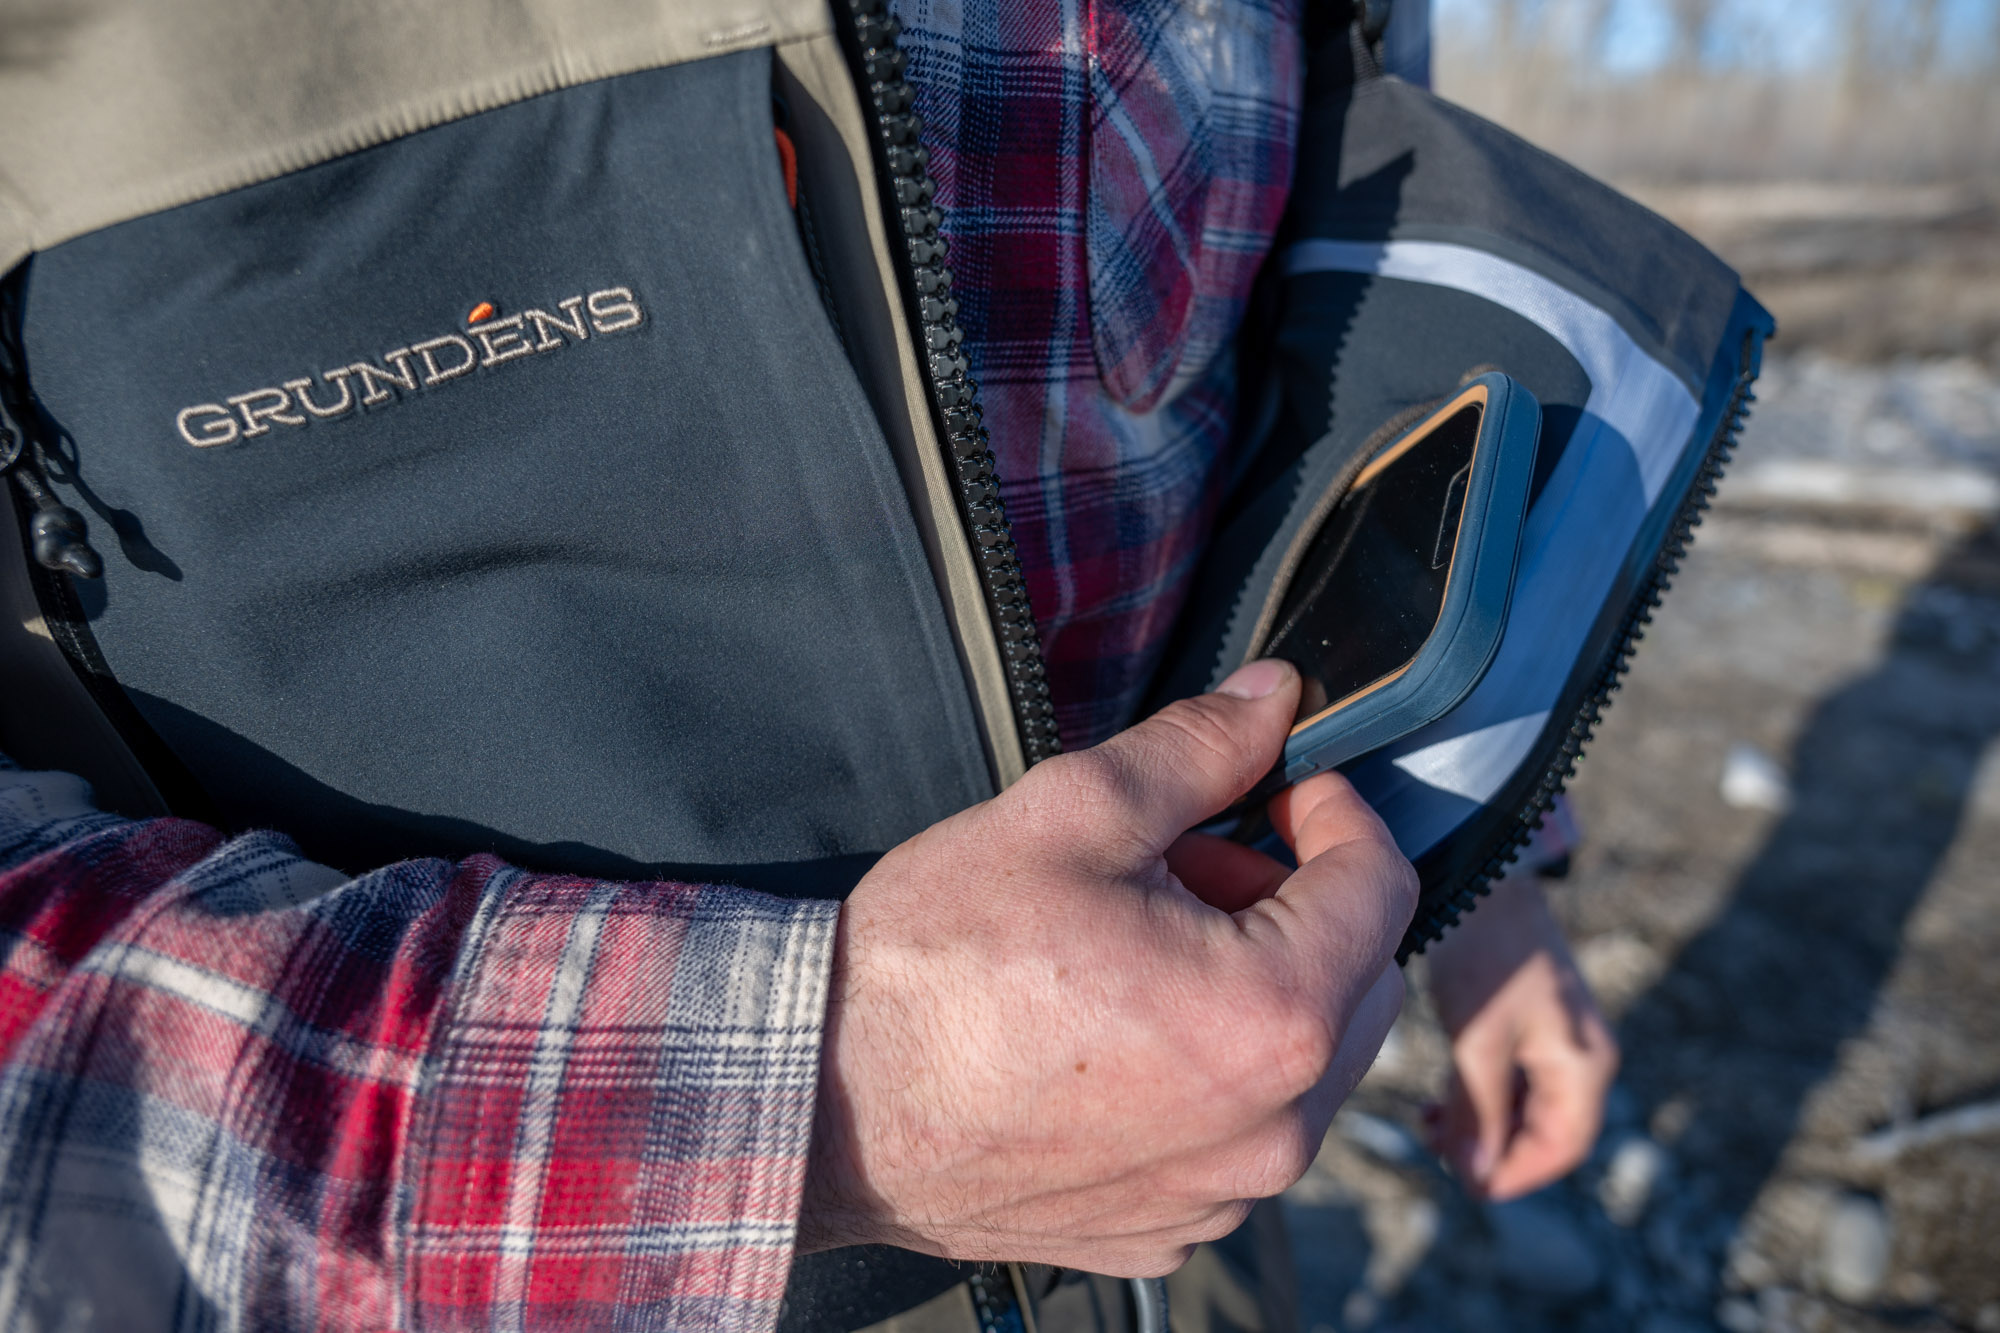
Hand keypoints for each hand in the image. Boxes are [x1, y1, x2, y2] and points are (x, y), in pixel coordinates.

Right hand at [800, 659, 1417, 1275]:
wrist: (821, 1102)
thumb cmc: (934, 965)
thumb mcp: (1071, 815)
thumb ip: (1197, 749)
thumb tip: (1273, 698)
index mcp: (1271, 1018)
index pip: (1381, 886)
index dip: (1335, 810)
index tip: (1279, 785)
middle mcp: (1271, 1130)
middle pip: (1358, 981)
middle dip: (1297, 902)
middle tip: (1193, 860)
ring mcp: (1219, 1196)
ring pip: (1303, 1065)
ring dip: (1255, 987)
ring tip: (1142, 943)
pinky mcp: (1166, 1231)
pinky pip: (1237, 1136)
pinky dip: (1211, 1073)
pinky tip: (1117, 1032)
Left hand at [1423, 873, 1617, 1200]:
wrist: (1481, 878)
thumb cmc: (1485, 958)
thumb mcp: (1478, 1042)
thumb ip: (1480, 1113)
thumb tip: (1477, 1177)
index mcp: (1585, 1064)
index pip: (1561, 1148)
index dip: (1514, 1175)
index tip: (1463, 1182)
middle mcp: (1583, 1054)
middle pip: (1546, 1132)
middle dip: (1493, 1151)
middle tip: (1434, 1147)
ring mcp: (1561, 1036)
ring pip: (1527, 1107)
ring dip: (1484, 1125)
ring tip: (1430, 1123)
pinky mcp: (1534, 1019)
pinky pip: (1516, 1078)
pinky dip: (1482, 1095)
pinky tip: (1443, 1096)